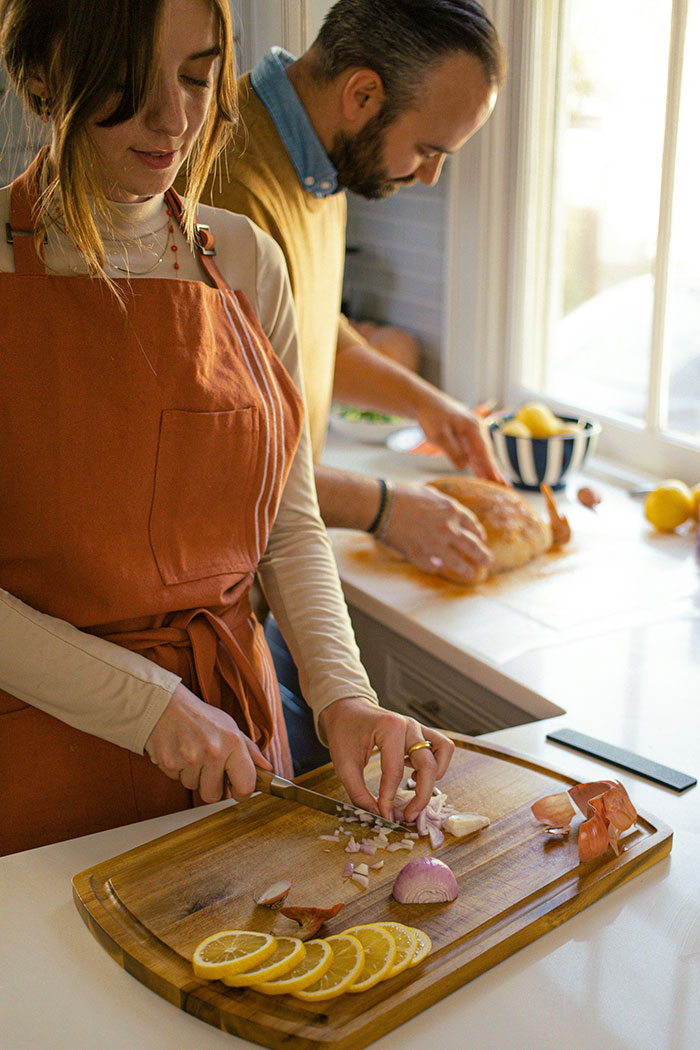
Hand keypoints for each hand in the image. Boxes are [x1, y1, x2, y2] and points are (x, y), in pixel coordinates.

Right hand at [145, 683, 271, 802]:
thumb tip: (267, 770)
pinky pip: (176, 779)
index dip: (241, 793)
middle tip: (208, 767)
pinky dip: (177, 769)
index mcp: (233, 743)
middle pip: (214, 795)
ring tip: (191, 752)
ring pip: (193, 786)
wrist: (166, 704)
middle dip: (211, 786)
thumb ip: (250, 751)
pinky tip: (179, 751)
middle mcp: (213, 752)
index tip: (236, 790)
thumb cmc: (201, 716)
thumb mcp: (230, 727)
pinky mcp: (169, 763)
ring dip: (193, 775)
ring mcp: (190, 759)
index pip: (246, 786)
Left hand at [320, 696, 454, 822]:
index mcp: (388, 728)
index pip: (395, 771)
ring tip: (414, 785)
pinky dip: (435, 763)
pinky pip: (441, 746)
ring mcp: (417, 726)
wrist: (346, 710)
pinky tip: (415, 772)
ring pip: (443, 752)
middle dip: (421, 796)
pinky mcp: (421, 731)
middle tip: (409, 815)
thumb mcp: (344, 765)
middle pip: (428, 765)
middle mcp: (408, 725)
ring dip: (434, 775)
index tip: (385, 816)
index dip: (389, 798)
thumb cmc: (344, 733)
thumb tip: (378, 816)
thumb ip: (359, 793)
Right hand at [381, 481, 492, 583]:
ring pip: (459, 563)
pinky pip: (435, 567)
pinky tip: (439, 568)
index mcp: (451, 511)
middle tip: (488, 561)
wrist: (382, 506)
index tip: (480, 539)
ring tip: (472, 573)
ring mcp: (436, 546)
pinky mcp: (421, 557)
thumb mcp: (430, 494)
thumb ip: (443, 506)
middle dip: (483, 556)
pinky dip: (438, 567)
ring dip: (467, 569)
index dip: (478, 534)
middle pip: (473, 547)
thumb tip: (450, 513)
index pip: (472, 525)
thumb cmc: (402, 495)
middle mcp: (449, 530)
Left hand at [416, 389, 506, 481]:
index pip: (483, 452)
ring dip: (489, 471)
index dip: (490, 468)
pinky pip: (474, 456)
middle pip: (487, 455)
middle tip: (506, 488)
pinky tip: (484, 478)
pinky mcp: (465, 440)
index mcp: (472, 427)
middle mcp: (476, 431)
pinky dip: (479, 467)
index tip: (497, 481)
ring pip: (481, 457)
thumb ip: (452, 451)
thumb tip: (463, 466)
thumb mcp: (438, 434)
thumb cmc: (431, 417)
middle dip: (495, 472)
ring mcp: (472, 436)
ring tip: (499, 487)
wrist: (426, 403)